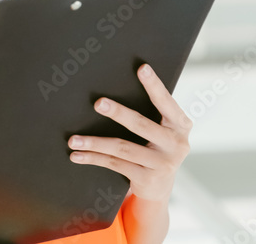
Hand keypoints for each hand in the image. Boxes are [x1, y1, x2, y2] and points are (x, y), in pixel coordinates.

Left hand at [66, 63, 191, 203]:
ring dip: (95, 143)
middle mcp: (177, 144)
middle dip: (118, 113)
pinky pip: (115, 164)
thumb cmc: (156, 148)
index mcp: (181, 125)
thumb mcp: (162, 131)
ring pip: (122, 148)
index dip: (154, 85)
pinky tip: (78, 155)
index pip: (166, 102)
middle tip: (98, 103)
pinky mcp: (147, 179)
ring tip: (74, 139)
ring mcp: (163, 163)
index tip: (142, 68)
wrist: (159, 187)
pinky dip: (94, 158)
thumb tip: (117, 92)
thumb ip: (152, 114)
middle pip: (141, 125)